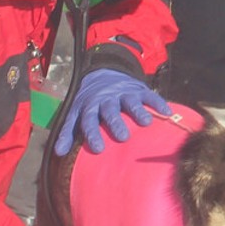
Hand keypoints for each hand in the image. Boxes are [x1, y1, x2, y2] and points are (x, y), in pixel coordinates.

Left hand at [54, 68, 171, 154]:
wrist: (103, 73)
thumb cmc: (90, 101)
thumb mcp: (76, 113)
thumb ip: (68, 132)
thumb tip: (58, 153)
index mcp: (91, 106)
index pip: (90, 120)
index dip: (93, 133)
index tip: (98, 149)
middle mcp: (107, 99)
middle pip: (110, 111)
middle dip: (116, 123)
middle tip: (122, 137)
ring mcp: (124, 94)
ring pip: (130, 102)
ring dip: (138, 111)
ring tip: (145, 123)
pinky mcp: (139, 90)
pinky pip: (149, 96)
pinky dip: (158, 103)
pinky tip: (166, 112)